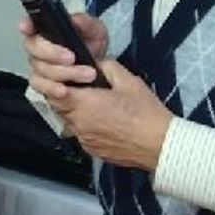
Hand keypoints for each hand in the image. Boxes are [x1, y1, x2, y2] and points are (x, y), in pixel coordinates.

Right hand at [19, 11, 108, 111]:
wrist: (100, 71)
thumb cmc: (91, 46)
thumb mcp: (94, 30)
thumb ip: (85, 23)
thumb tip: (74, 20)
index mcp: (46, 30)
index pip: (30, 24)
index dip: (26, 25)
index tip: (26, 27)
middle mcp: (38, 47)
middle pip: (33, 48)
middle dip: (52, 53)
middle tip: (72, 58)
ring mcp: (38, 67)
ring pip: (40, 70)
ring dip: (64, 73)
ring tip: (87, 74)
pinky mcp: (42, 85)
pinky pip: (41, 87)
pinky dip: (53, 89)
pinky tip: (66, 90)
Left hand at [47, 59, 172, 171]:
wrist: (160, 145)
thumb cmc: (145, 113)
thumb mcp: (129, 81)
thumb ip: (107, 67)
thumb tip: (95, 63)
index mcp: (85, 104)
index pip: (54, 92)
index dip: (57, 83)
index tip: (66, 78)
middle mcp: (79, 124)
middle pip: (58, 108)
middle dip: (65, 97)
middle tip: (80, 89)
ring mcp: (84, 140)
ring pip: (69, 122)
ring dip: (74, 112)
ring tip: (93, 105)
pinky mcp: (92, 151)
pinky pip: (81, 135)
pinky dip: (85, 127)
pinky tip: (102, 122)